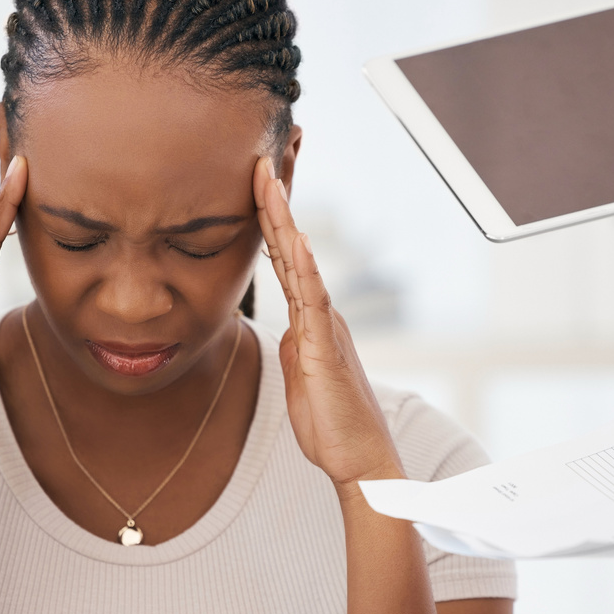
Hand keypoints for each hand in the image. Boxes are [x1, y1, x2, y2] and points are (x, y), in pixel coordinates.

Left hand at [254, 157, 404, 493]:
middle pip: (291, 244)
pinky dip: (303, 267)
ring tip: (266, 178)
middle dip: (276, 200)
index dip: (269, 218)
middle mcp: (319, 311)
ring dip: (282, 218)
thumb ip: (296, 343)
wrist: (357, 458)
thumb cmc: (329, 421)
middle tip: (261, 155)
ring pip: (300, 261)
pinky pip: (313, 300)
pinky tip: (293, 237)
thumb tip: (286, 324)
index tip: (255, 179)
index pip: (284, 256)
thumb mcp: (301, 372)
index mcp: (308, 316)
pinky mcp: (327, 347)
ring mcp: (325, 325)